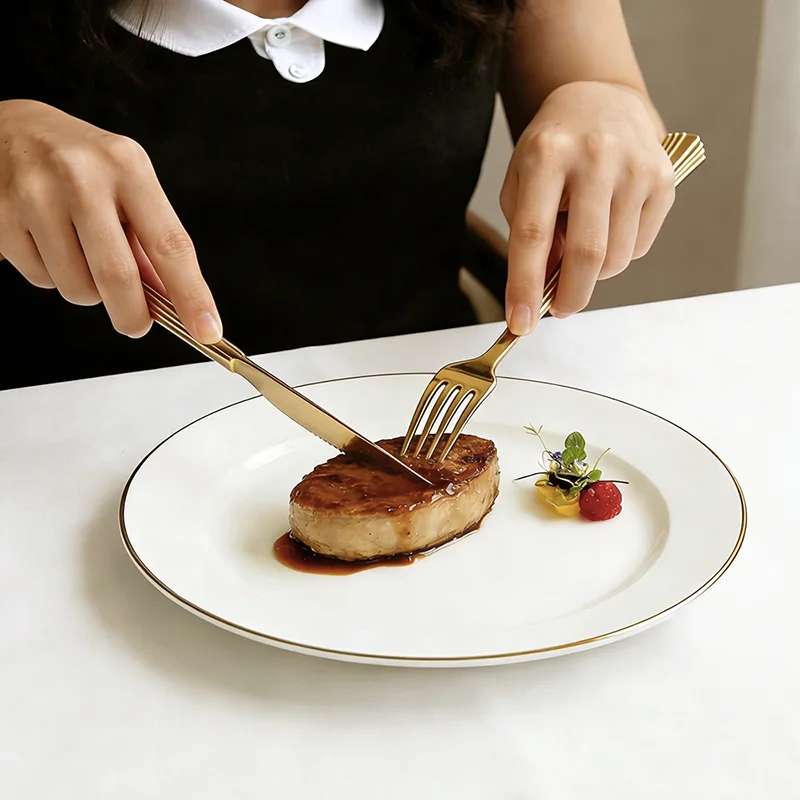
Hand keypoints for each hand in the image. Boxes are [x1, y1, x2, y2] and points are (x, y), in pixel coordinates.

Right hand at [0, 100, 220, 341]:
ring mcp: (34, 194)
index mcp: (127, 166)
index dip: (192, 295)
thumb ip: (149, 243)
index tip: (208, 330)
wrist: (3, 127)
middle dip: (133, 315)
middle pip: (118, 276)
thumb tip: (173, 302)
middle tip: (135, 324)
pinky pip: (40, 279)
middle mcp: (81, 175)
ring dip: (87, 290)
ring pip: (77, 287)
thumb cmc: (78, 164)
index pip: (170, 244)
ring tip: (80, 255)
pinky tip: (46, 243)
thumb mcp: (125, 185)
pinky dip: (51, 275)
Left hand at [500, 81, 674, 332]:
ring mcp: (635, 166)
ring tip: (582, 248)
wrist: (602, 101)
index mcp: (547, 155)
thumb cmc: (554, 149)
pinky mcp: (664, 178)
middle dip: (570, 296)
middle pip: (585, 252)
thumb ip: (527, 231)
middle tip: (559, 310)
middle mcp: (595, 156)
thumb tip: (549, 283)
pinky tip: (608, 228)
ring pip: (616, 257)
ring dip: (594, 274)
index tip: (520, 323)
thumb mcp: (523, 180)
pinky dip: (619, 255)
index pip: (532, 233)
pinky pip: (640, 246)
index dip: (525, 285)